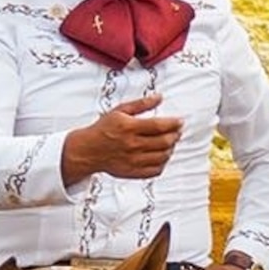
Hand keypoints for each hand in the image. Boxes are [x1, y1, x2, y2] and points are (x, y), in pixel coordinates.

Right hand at [61, 94, 181, 184]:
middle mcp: (132, 144)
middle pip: (164, 142)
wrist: (88, 150)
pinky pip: (156, 170)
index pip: (159, 126)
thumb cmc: (103, 129)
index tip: (179, 122)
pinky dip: (163, 163)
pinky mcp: (133, 172)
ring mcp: (133, 160)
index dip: (174, 123)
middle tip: (176, 132)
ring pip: (163, 156)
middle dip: (175, 135)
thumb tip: (159, 97)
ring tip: (169, 142)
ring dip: (170, 148)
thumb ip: (141, 104)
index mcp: (129, 127)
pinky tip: (161, 155)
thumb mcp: (120, 111)